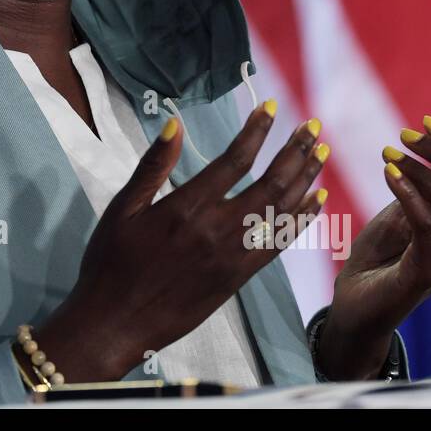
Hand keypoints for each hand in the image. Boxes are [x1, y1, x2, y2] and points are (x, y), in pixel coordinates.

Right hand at [34, 101, 329, 383]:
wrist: (116, 323)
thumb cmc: (110, 262)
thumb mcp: (123, 208)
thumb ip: (153, 166)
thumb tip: (174, 124)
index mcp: (186, 207)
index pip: (234, 160)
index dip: (256, 132)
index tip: (270, 108)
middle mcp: (217, 230)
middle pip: (270, 183)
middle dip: (294, 151)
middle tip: (312, 127)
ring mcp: (233, 257)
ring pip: (281, 212)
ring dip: (305, 180)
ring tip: (320, 153)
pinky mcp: (239, 279)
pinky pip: (279, 244)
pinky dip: (301, 220)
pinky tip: (314, 202)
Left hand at [317, 115, 430, 379]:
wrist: (356, 305)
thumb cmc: (380, 257)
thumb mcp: (405, 209)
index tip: (426, 120)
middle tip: (407, 133)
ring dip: (420, 170)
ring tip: (388, 152)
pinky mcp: (427, 271)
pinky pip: (426, 224)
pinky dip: (409, 193)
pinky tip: (389, 174)